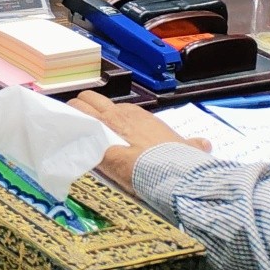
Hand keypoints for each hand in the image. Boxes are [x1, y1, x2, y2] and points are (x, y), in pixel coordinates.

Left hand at [69, 92, 210, 191]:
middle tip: (78, 121)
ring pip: (76, 107)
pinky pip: (73, 127)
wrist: (168, 169)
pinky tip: (65, 139)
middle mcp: (116, 114)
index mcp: (136, 114)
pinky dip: (68, 131)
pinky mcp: (93, 141)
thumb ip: (192, 144)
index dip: (104, 115)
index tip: (103, 125)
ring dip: (71, 116)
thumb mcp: (187, 148)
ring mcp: (102, 125)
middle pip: (88, 99)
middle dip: (81, 108)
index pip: (111, 106)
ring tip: (68, 128)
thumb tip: (204, 144)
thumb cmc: (177, 158)